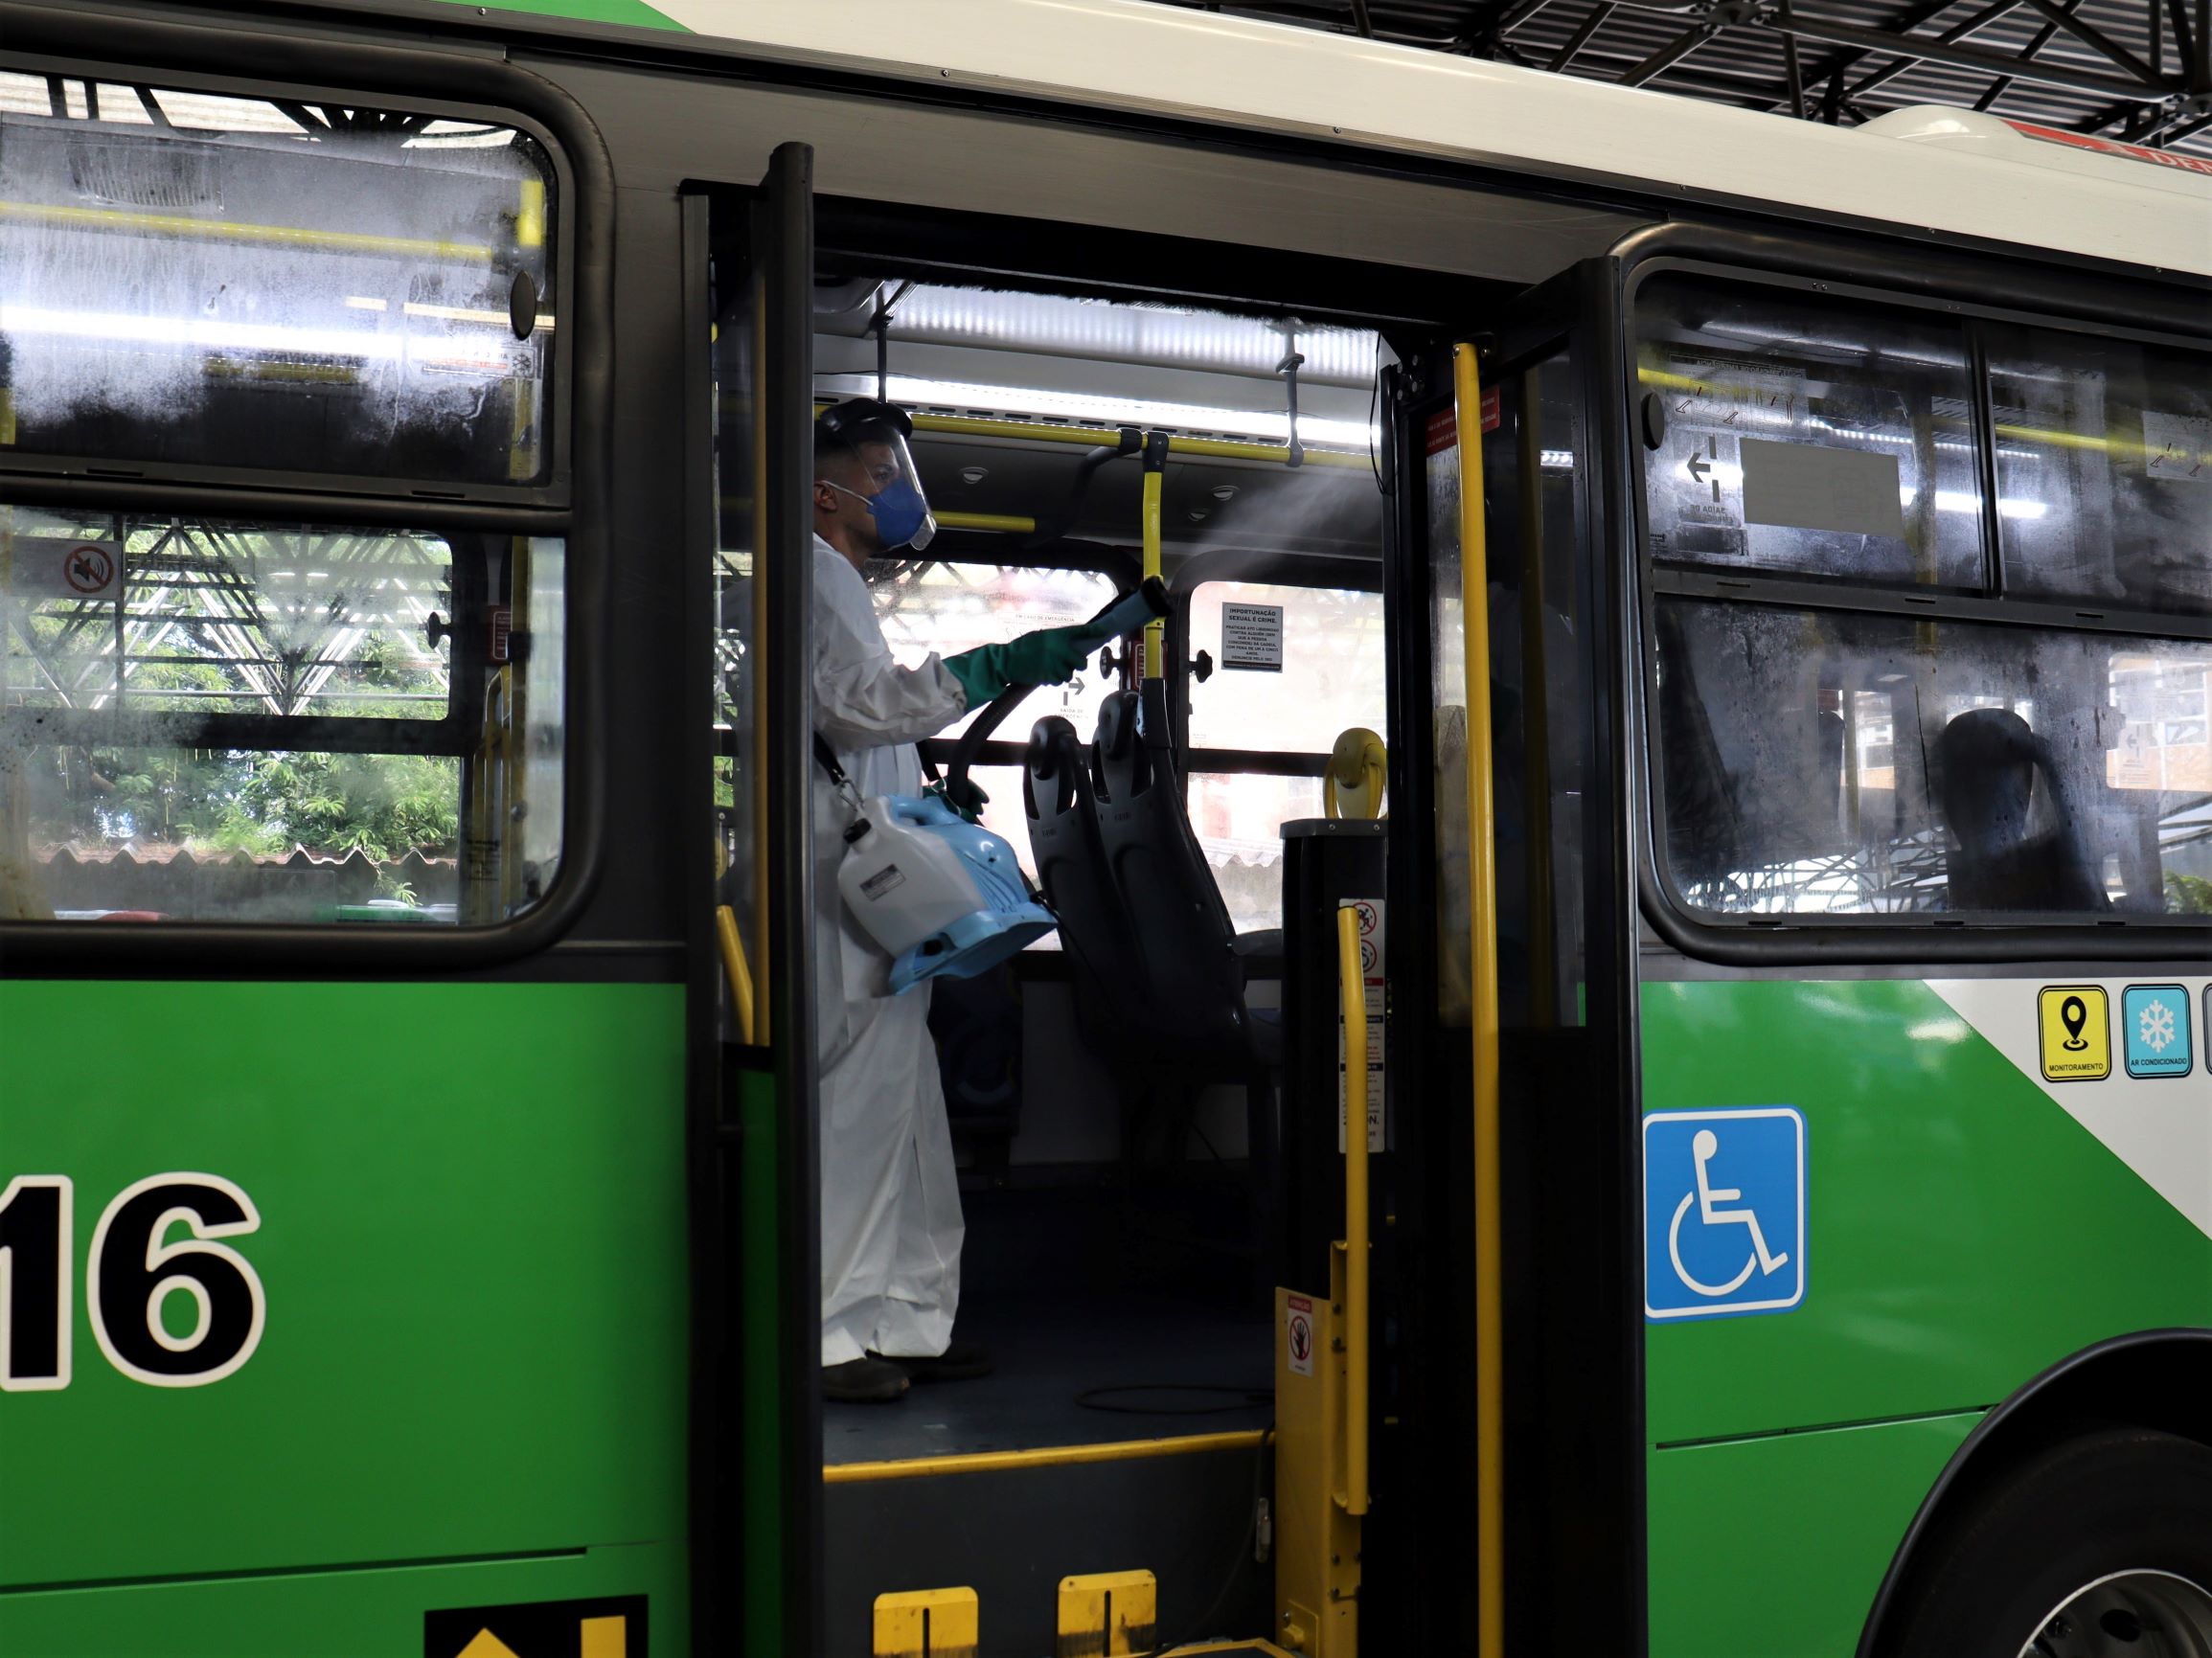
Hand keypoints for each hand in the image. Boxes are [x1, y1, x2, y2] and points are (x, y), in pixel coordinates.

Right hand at [943, 624, 1092, 706]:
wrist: (1006, 662)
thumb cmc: (1021, 648)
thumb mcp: (1038, 638)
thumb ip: (1054, 641)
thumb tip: (1068, 647)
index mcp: (1056, 636)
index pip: (1080, 632)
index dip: (1093, 632)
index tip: (1102, 632)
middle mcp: (1059, 650)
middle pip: (1081, 662)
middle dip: (1078, 664)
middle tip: (1073, 663)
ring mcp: (1055, 665)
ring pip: (1070, 674)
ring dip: (1064, 673)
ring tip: (1052, 669)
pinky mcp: (1049, 677)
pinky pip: (1058, 681)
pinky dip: (1054, 680)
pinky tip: (1045, 674)